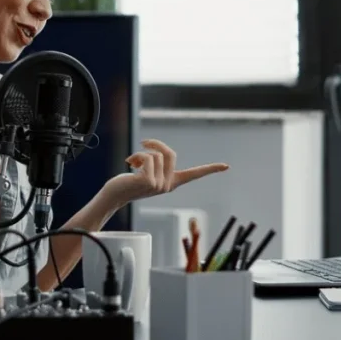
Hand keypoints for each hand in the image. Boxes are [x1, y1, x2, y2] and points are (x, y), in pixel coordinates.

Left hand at [101, 139, 228, 208]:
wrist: (114, 195)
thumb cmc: (128, 181)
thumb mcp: (146, 169)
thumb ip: (155, 161)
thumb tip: (152, 150)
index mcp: (171, 183)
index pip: (195, 175)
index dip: (211, 169)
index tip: (226, 166)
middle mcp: (168, 186)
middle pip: (170, 153)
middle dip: (155, 144)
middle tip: (143, 144)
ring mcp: (159, 185)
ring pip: (156, 155)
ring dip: (141, 152)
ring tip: (132, 163)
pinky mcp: (149, 182)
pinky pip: (147, 157)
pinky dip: (136, 156)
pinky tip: (129, 165)